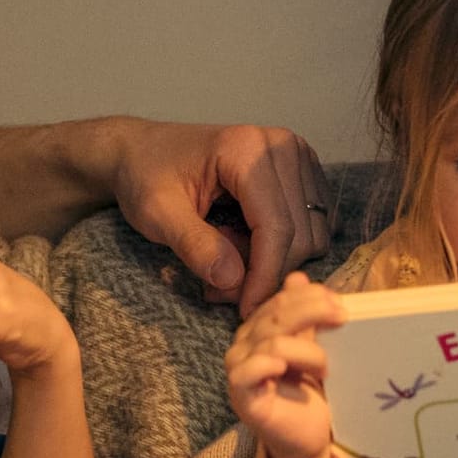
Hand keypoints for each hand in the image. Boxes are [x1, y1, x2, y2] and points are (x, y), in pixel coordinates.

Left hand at [111, 120, 329, 313]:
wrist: (144, 151)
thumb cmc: (146, 176)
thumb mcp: (156, 213)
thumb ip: (193, 244)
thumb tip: (233, 280)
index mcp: (247, 148)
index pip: (276, 226)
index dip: (264, 276)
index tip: (246, 311)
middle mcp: (282, 145)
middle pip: (299, 234)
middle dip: (264, 272)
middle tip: (218, 284)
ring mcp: (297, 155)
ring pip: (312, 235)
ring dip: (273, 259)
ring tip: (224, 249)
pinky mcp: (303, 170)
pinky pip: (313, 226)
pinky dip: (283, 246)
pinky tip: (244, 238)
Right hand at [224, 272, 346, 457]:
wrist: (307, 439)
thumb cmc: (309, 394)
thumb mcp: (311, 349)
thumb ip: (305, 318)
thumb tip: (297, 277)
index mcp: (258, 331)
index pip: (278, 303)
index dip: (307, 297)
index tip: (339, 301)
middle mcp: (243, 346)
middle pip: (274, 316)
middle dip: (311, 311)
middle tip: (341, 317)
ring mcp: (239, 371)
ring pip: (271, 342)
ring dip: (306, 349)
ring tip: (326, 367)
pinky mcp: (241, 396)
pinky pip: (247, 372)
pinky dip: (267, 364)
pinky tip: (285, 366)